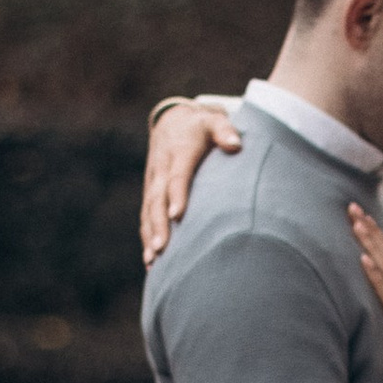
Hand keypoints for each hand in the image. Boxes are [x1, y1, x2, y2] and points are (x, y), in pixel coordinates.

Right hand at [141, 99, 241, 264]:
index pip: (177, 176)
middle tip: (161, 248)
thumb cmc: (201, 126)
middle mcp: (161, 169)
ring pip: (148, 210)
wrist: (172, 121)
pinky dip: (147, 237)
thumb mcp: (214, 121)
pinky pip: (146, 216)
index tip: (178, 216)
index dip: (177, 195)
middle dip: (158, 224)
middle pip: (157, 199)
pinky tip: (151, 261)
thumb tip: (235, 145)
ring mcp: (153, 181)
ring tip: (153, 260)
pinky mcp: (151, 192)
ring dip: (149, 235)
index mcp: (179, 152)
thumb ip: (225, 130)